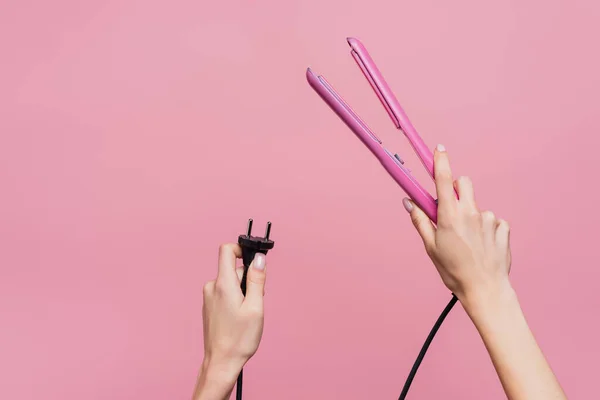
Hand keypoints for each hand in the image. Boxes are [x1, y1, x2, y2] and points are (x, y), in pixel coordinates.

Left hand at [193, 244, 267, 399]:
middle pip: (233, 269)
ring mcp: (209, 297)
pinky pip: (225, 293)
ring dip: (242, 292)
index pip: (227, 250)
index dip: (241, 249)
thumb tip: (259, 258)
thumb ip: (257, 279)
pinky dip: (235, 300)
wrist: (221, 362)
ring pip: (231, 282)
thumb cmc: (239, 339)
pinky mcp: (209, 306)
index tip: (254, 261)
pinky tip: (238, 319)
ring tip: (246, 314)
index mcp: (223, 284)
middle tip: (255, 301)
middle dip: (248, 279)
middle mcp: (212, 287)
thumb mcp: (256, 307)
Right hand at [402, 144, 511, 309]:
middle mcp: (471, 212)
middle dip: (458, 188)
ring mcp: (490, 219)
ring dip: (472, 214)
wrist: (485, 290)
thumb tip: (409, 202)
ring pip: (478, 205)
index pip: (445, 179)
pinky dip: (487, 227)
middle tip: (452, 208)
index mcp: (450, 216)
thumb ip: (420, 221)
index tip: (440, 149)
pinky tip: (483, 244)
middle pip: (465, 183)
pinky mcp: (503, 228)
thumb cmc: (454, 271)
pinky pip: (493, 219)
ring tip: (469, 240)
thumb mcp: (431, 247)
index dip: (441, 161)